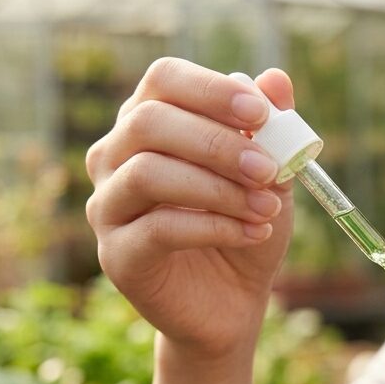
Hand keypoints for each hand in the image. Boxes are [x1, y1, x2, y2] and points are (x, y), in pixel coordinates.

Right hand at [85, 58, 294, 358]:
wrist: (232, 303)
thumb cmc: (244, 228)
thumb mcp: (271, 178)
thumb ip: (273, 131)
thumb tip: (276, 80)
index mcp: (147, 123)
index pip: (163, 80)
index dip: (211, 90)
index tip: (262, 114)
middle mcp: (114, 158)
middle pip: (149, 122)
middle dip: (218, 143)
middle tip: (268, 169)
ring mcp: (107, 207)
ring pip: (148, 173)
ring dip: (218, 188)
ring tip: (267, 208)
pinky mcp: (117, 256)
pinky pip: (159, 228)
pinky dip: (215, 227)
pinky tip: (252, 233)